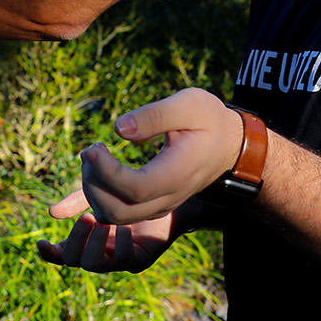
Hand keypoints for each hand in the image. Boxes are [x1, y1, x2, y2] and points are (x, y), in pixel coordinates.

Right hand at [36, 189, 178, 273]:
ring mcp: (119, 260)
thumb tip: (51, 212)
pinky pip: (125, 260)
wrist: (167, 197)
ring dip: (95, 244)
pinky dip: (121, 244)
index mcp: (87, 241)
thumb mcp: (100, 195)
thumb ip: (77, 201)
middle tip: (86, 217)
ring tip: (103, 221)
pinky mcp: (140, 261)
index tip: (40, 243)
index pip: (63, 255)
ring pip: (95, 264)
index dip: (50, 253)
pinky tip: (124, 227)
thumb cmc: (130, 197)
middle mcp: (100, 254)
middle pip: (74, 260)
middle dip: (75, 240)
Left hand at [78, 88, 243, 225]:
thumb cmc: (209, 119)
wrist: (229, 145)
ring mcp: (160, 205)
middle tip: (91, 150)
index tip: (92, 148)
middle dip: (94, 183)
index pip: (134, 188)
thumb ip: (155, 115)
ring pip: (114, 217)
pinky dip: (99, 198)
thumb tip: (118, 129)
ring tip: (94, 157)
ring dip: (94, 192)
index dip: (106, 172)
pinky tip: (93, 175)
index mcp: (177, 173)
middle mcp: (168, 197)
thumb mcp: (189, 104)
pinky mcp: (152, 205)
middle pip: (118, 211)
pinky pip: (118, 213)